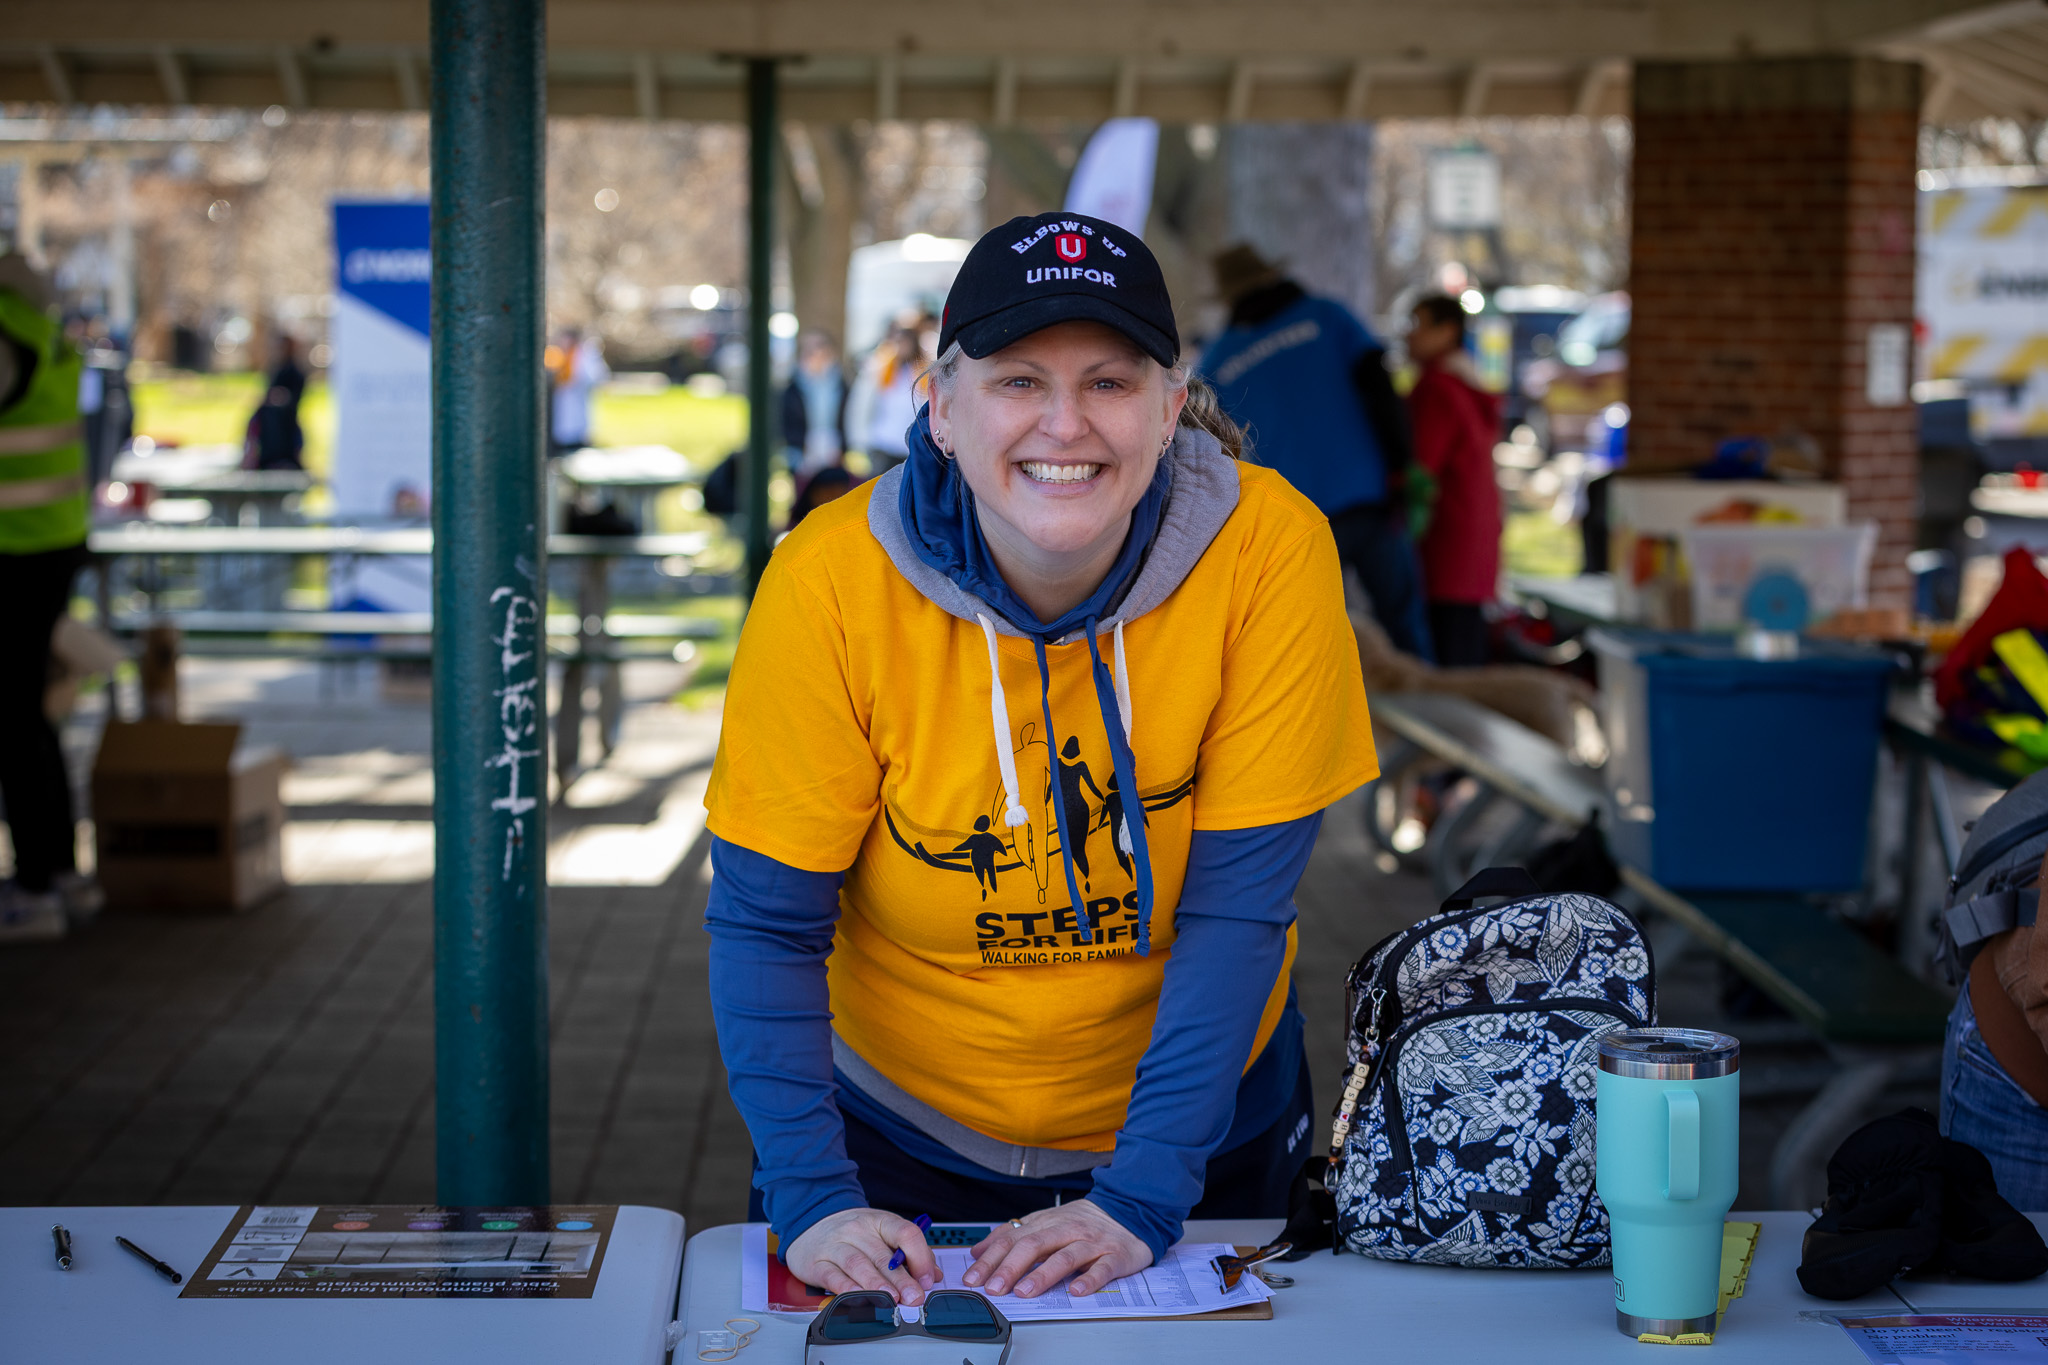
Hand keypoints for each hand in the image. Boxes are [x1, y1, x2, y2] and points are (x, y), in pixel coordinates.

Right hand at [784, 1208, 937, 1304]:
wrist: (813, 1223)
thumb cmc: (854, 1233)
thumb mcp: (883, 1234)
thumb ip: (910, 1253)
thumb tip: (933, 1275)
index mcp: (880, 1221)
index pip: (905, 1233)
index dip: (920, 1257)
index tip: (927, 1278)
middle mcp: (858, 1230)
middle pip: (883, 1255)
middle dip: (901, 1279)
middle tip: (914, 1297)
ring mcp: (836, 1245)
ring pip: (858, 1264)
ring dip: (876, 1284)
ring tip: (890, 1299)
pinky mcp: (817, 1263)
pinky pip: (833, 1276)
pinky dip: (847, 1288)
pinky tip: (859, 1297)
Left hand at [963, 1199, 1150, 1297]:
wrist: (1130, 1211)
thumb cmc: (1083, 1223)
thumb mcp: (1045, 1222)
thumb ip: (1013, 1235)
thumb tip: (979, 1250)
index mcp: (1046, 1222)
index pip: (1013, 1238)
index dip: (991, 1258)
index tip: (973, 1278)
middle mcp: (1066, 1230)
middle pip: (1034, 1245)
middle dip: (1010, 1268)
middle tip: (993, 1288)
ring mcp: (1091, 1243)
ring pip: (1065, 1257)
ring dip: (1043, 1275)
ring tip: (1025, 1291)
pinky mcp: (1115, 1256)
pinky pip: (1102, 1268)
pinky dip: (1089, 1280)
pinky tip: (1076, 1291)